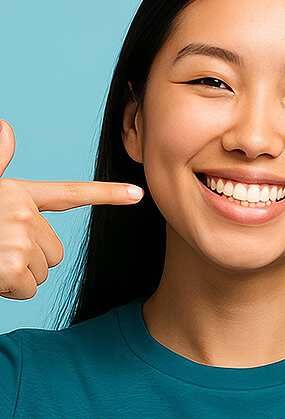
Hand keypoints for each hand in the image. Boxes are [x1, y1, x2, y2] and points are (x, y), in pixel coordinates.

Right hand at [0, 119, 143, 299]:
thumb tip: (6, 127)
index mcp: (14, 193)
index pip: (67, 193)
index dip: (105, 194)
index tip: (138, 194)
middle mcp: (19, 209)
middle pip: (55, 250)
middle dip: (29, 260)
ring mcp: (17, 236)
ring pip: (44, 271)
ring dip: (18, 276)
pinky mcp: (13, 263)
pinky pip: (31, 289)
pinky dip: (10, 291)